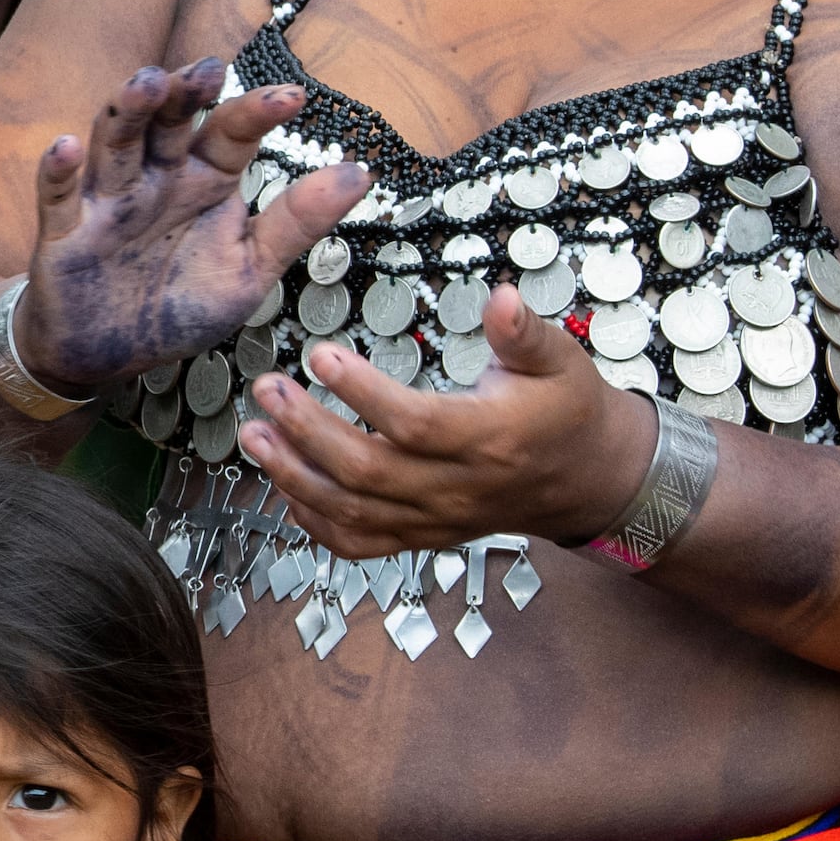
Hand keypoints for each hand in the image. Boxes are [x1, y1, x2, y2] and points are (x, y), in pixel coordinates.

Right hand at [23, 60, 373, 393]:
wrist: (107, 354)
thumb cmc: (178, 305)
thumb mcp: (250, 269)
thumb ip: (297, 222)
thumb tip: (360, 172)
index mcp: (205, 183)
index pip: (231, 135)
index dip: (256, 113)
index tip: (291, 97)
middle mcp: (157, 180)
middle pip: (168, 123)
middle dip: (184, 93)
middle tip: (205, 70)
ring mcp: (109, 202)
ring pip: (115, 144)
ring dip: (127, 110)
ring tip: (145, 83)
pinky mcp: (64, 233)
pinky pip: (56, 197)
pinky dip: (57, 171)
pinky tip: (65, 148)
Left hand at [242, 282, 652, 556]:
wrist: (586, 477)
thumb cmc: (567, 411)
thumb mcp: (560, 361)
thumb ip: (524, 332)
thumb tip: (502, 297)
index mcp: (490, 440)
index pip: (416, 424)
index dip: (363, 392)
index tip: (320, 355)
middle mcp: (459, 487)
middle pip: (370, 472)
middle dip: (308, 431)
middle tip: (267, 391)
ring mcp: (438, 518)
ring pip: (355, 512)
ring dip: (295, 476)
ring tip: (253, 435)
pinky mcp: (424, 534)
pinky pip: (361, 544)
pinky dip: (315, 523)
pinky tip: (285, 488)